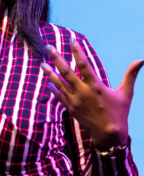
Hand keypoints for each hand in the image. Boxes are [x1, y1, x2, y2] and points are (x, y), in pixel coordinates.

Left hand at [41, 36, 143, 150]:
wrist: (108, 135)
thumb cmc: (119, 113)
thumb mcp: (126, 93)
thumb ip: (130, 75)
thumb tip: (141, 60)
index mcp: (95, 86)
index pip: (84, 64)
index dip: (77, 51)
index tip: (71, 40)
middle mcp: (83, 92)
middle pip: (66, 71)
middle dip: (56, 58)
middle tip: (49, 47)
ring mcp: (75, 101)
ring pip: (59, 83)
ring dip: (50, 73)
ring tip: (42, 63)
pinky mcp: (71, 109)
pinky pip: (59, 96)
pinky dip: (53, 88)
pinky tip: (49, 82)